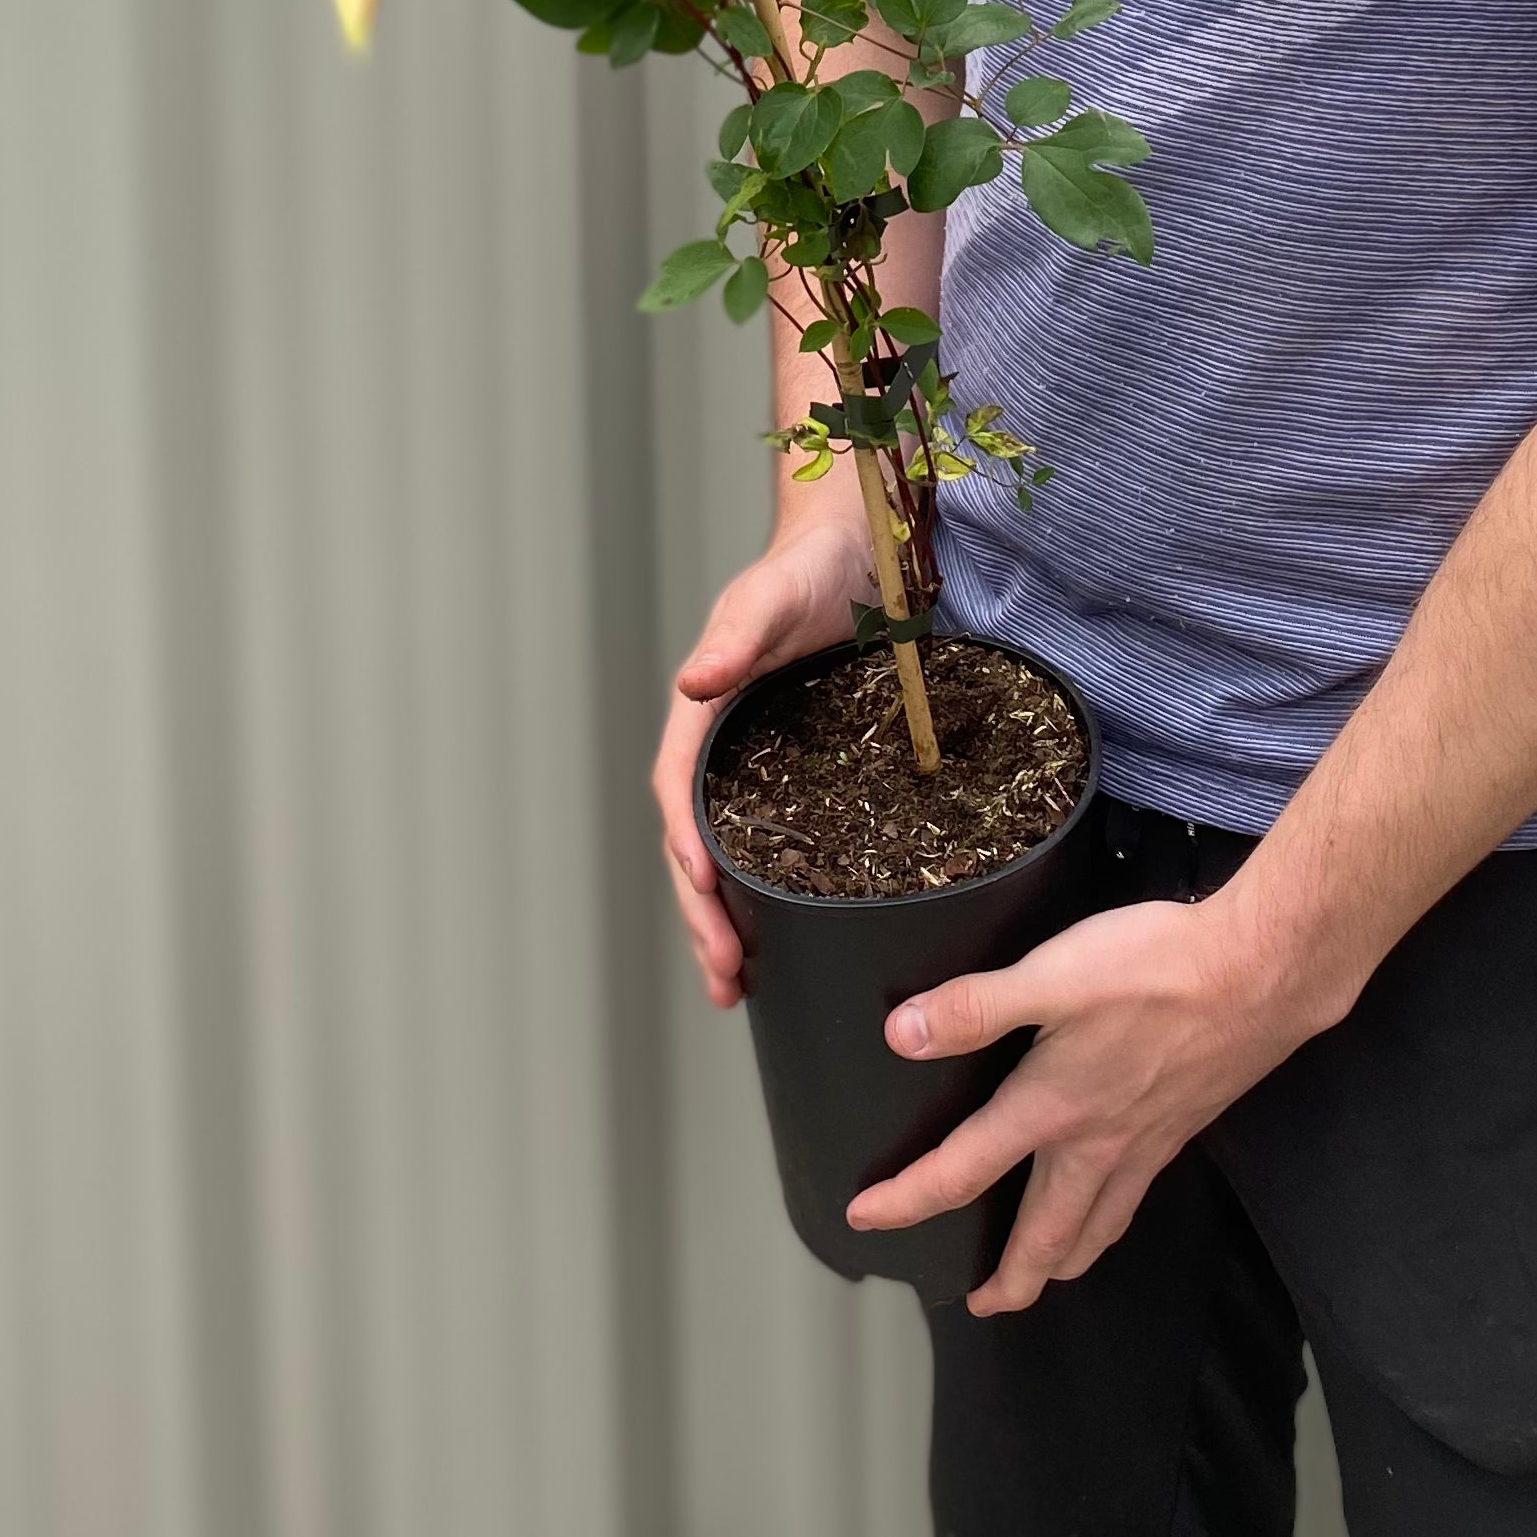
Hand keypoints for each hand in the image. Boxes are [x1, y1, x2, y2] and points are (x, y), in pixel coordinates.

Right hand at [652, 512, 871, 1007]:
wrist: (857, 550)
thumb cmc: (810, 566)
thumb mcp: (774, 597)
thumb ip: (738, 636)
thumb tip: (692, 681)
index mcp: (703, 715)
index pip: (680, 795)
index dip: (686, 849)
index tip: (705, 896)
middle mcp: (722, 750)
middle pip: (695, 844)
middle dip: (702, 915)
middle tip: (725, 978)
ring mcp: (760, 768)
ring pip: (729, 858)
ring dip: (726, 921)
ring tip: (736, 986)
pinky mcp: (801, 778)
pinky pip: (775, 846)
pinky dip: (769, 898)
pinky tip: (786, 939)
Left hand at [846, 890, 1329, 1314]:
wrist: (1260, 975)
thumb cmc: (1157, 970)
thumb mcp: (1052, 975)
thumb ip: (976, 1007)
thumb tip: (900, 1036)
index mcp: (1051, 1110)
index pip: (962, 1173)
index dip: (907, 1200)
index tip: (866, 1220)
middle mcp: (1096, 1145)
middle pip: (1043, 1240)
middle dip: (1008, 1282)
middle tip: (981, 1306)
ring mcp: (1145, 1144)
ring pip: (1096, 1232)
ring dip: (1062, 1265)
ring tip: (1046, 1278)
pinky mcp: (1182, 1128)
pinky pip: (1134, 1201)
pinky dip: (1110, 1225)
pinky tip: (1113, 1202)